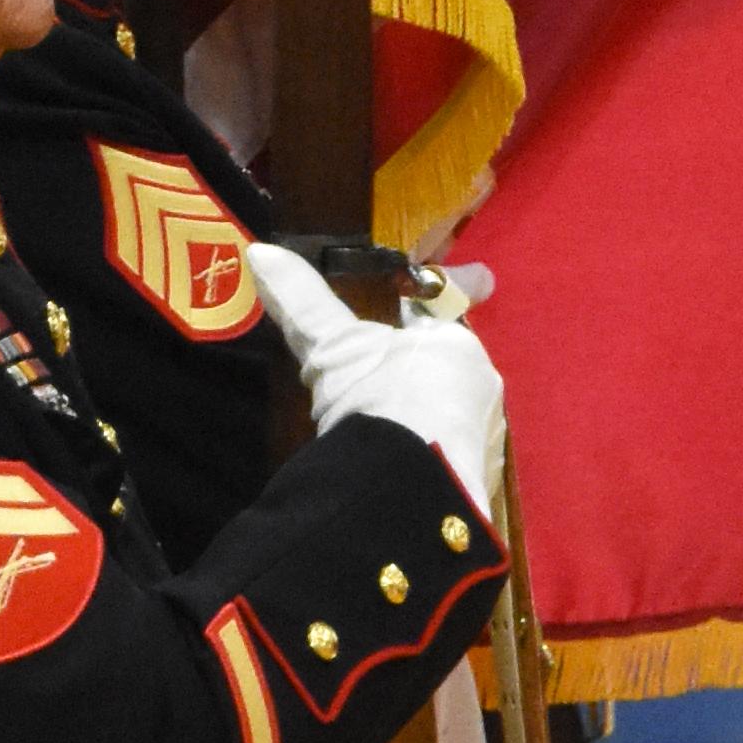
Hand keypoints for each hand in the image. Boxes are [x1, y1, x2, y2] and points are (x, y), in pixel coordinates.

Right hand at [247, 239, 506, 494]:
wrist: (414, 484)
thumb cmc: (384, 396)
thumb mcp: (335, 345)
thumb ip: (302, 301)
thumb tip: (260, 251)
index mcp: (460, 349)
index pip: (436, 329)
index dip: (411, 328)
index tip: (396, 333)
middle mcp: (482, 396)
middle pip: (443, 378)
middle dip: (416, 380)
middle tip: (376, 387)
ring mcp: (481, 448)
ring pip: (448, 424)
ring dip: (422, 425)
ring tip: (382, 433)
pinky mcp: (471, 491)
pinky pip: (445, 464)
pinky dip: (422, 462)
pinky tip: (396, 469)